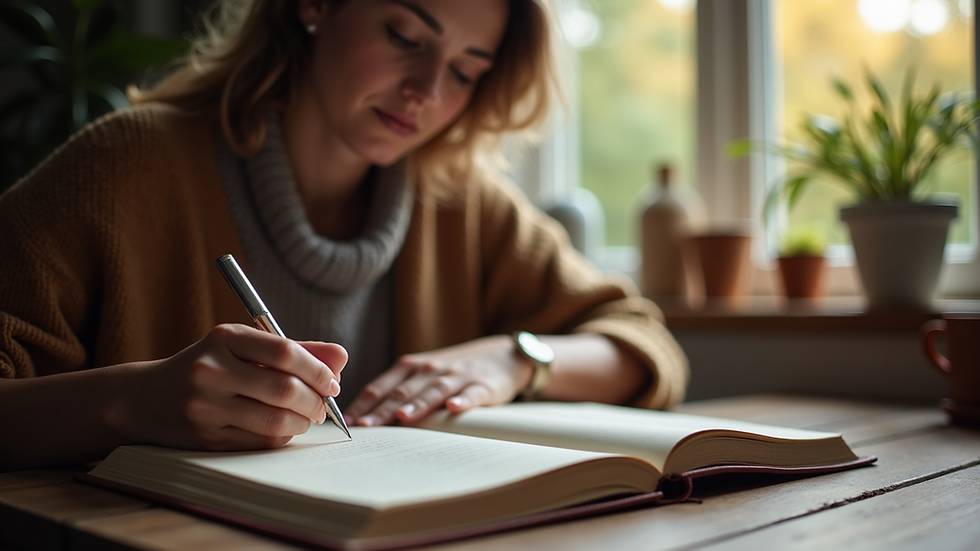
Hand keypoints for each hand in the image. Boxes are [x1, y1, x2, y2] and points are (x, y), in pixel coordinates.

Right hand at [113, 324, 346, 450]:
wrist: (144, 398)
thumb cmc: (209, 367)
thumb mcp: (243, 347)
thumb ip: (293, 350)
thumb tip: (341, 358)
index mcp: (223, 338)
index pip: (284, 351)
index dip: (317, 369)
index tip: (332, 381)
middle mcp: (211, 370)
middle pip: (285, 389)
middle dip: (316, 401)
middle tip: (325, 405)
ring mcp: (205, 406)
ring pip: (275, 420)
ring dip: (303, 422)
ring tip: (307, 417)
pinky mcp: (205, 438)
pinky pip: (260, 441)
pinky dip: (282, 436)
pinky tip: (283, 428)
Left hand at [345, 335, 531, 425]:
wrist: (502, 355)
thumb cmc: (454, 370)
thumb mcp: (424, 373)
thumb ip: (399, 390)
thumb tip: (367, 417)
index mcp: (412, 367)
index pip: (382, 386)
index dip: (364, 403)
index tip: (347, 421)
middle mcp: (430, 369)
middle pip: (402, 391)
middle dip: (382, 409)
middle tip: (365, 426)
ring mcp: (456, 377)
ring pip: (433, 390)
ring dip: (417, 404)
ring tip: (402, 417)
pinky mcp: (482, 385)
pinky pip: (470, 394)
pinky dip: (462, 400)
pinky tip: (453, 408)